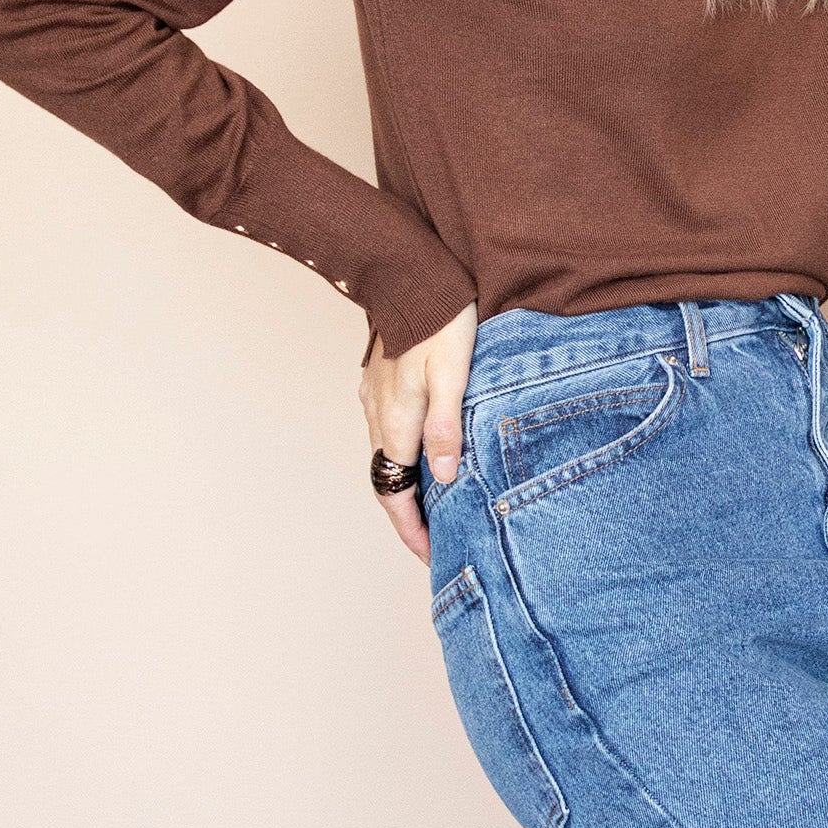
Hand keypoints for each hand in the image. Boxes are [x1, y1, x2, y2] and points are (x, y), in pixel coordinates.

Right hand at [358, 304, 476, 563]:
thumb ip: (448, 427)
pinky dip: (404, 453)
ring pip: (387, 455)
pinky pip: (388, 430)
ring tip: (437, 503)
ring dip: (407, 484)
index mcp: (396, 422)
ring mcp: (374, 396)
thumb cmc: (440, 318)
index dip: (413, 530)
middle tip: (438, 540)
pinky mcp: (379, 380)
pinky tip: (426, 451)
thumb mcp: (453, 374)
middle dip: (410, 516)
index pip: (396, 494)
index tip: (432, 556)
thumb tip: (445, 477)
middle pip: (388, 480)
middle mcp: (378, 414)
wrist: (408, 271)